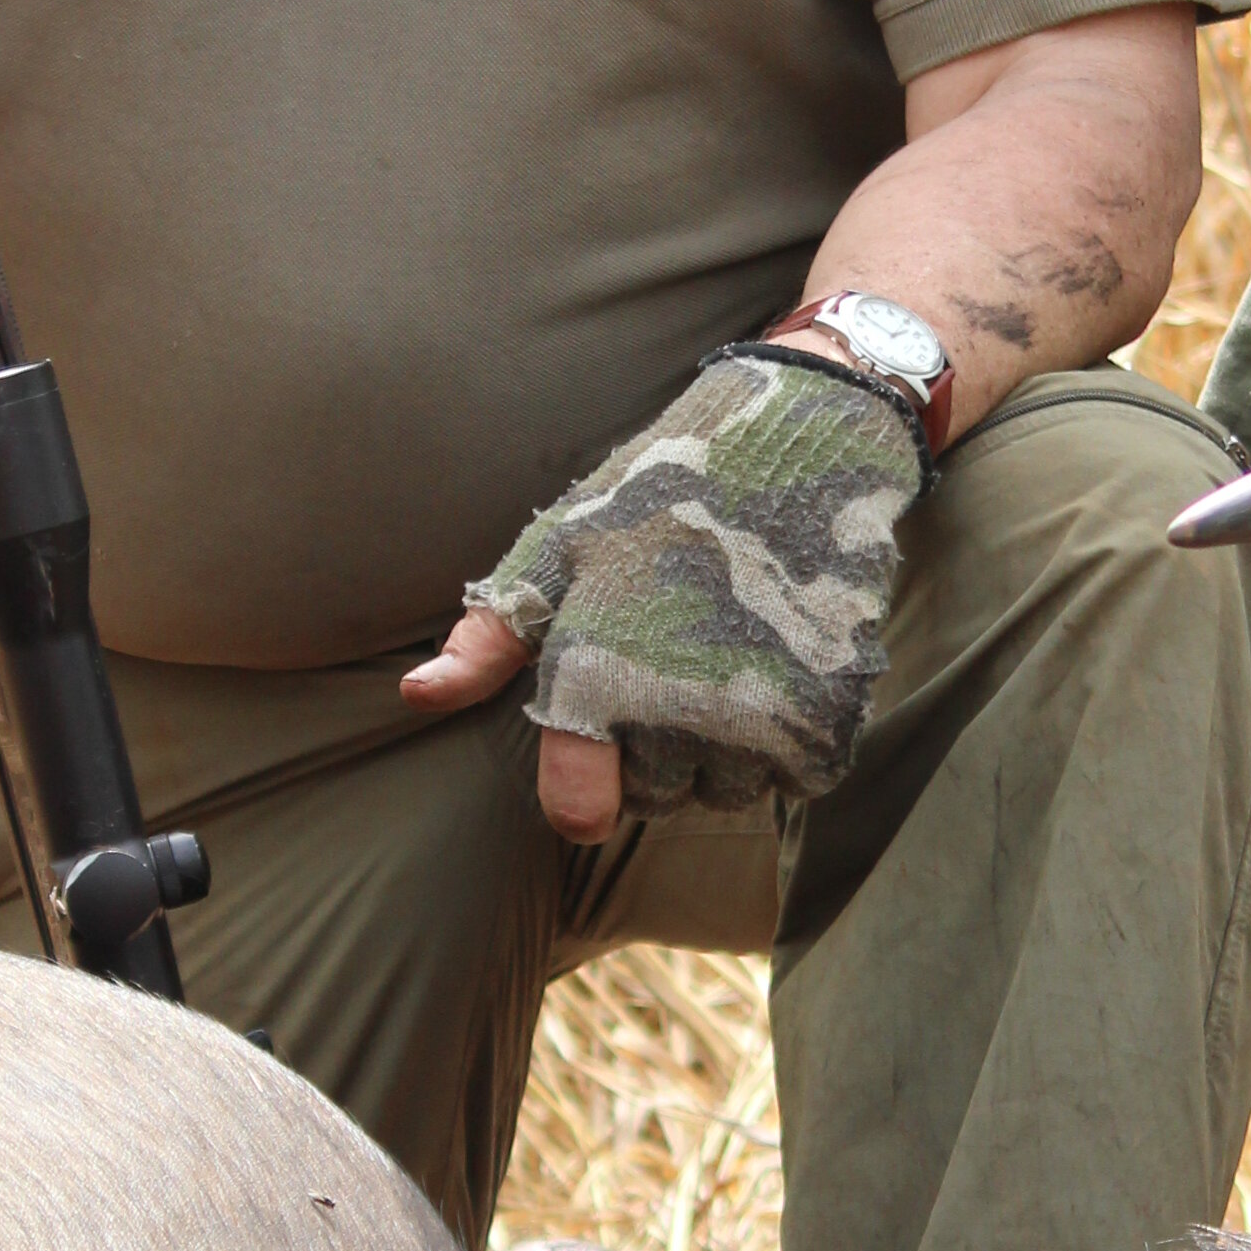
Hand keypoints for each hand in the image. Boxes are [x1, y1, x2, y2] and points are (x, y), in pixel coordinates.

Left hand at [410, 349, 927, 828]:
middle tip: (668, 671)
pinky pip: (802, 777)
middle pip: (658, 800)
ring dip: (728, 752)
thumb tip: (418, 697)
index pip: (581, 809)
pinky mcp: (832, 711)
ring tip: (726, 666)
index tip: (596, 768)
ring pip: (731, 791)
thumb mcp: (559, 550)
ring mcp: (764, 716)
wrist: (796, 442)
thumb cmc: (658, 492)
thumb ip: (488, 638)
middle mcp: (678, 711)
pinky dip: (794, 742)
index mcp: (599, 675)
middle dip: (656, 754)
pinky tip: (782, 672)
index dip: (583, 799)